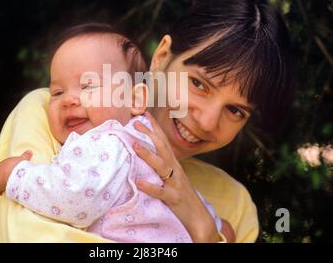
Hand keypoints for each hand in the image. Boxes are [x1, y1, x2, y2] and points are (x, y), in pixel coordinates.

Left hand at [0, 150, 32, 195]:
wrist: (14, 173)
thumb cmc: (18, 165)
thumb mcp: (23, 159)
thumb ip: (26, 155)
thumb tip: (30, 151)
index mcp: (2, 164)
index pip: (2, 168)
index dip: (6, 172)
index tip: (11, 175)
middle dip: (1, 178)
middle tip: (8, 181)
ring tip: (6, 187)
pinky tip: (3, 193)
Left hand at [133, 112, 219, 242]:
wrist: (198, 217)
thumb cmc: (180, 196)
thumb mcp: (172, 177)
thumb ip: (161, 166)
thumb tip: (143, 155)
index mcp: (173, 164)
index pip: (163, 141)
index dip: (155, 127)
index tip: (145, 114)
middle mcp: (175, 170)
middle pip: (162, 148)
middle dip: (150, 134)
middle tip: (135, 123)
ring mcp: (175, 184)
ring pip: (162, 166)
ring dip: (148, 155)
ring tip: (135, 146)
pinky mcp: (173, 198)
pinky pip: (161, 192)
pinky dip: (150, 187)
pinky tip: (139, 182)